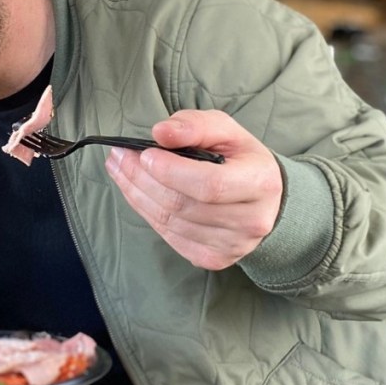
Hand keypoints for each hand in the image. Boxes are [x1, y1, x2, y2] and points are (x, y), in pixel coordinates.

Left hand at [104, 110, 282, 269]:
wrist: (266, 202)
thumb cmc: (242, 160)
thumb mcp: (227, 131)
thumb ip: (195, 125)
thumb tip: (160, 133)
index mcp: (259, 184)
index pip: (209, 185)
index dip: (171, 172)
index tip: (144, 153)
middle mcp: (250, 221)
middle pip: (182, 205)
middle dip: (142, 179)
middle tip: (119, 157)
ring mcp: (231, 246)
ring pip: (170, 222)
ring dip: (136, 194)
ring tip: (120, 169)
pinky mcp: (213, 259)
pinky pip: (169, 236)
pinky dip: (146, 211)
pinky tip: (135, 191)